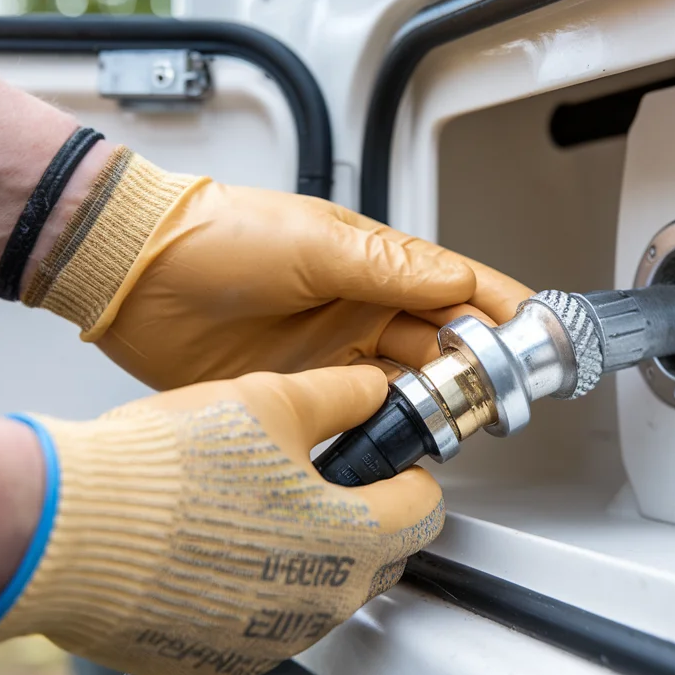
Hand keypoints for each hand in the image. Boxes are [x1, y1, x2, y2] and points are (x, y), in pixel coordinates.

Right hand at [0, 365, 443, 674]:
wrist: (65, 530)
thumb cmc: (166, 468)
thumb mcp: (271, 400)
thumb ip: (340, 396)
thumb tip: (373, 389)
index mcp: (352, 540)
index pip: (422, 511)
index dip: (409, 474)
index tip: (388, 459)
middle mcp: (320, 605)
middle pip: (377, 559)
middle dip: (365, 517)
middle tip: (320, 476)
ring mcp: (269, 642)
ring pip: (317, 594)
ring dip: (306, 555)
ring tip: (251, 507)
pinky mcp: (217, 660)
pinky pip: (260, 624)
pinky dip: (252, 589)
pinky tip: (212, 548)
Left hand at [23, 148, 532, 389]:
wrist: (135, 274)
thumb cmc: (218, 234)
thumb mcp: (316, 243)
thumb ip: (392, 269)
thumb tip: (460, 282)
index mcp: (373, 264)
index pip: (457, 288)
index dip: (502, 313)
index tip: (539, 338)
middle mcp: (359, 309)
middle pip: (442, 345)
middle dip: (477, 369)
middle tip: (498, 397)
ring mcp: (331, 353)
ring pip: (407, 385)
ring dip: (435, 403)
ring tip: (455, 422)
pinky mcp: (299, 391)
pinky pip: (358, 416)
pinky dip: (384, 430)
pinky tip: (400, 440)